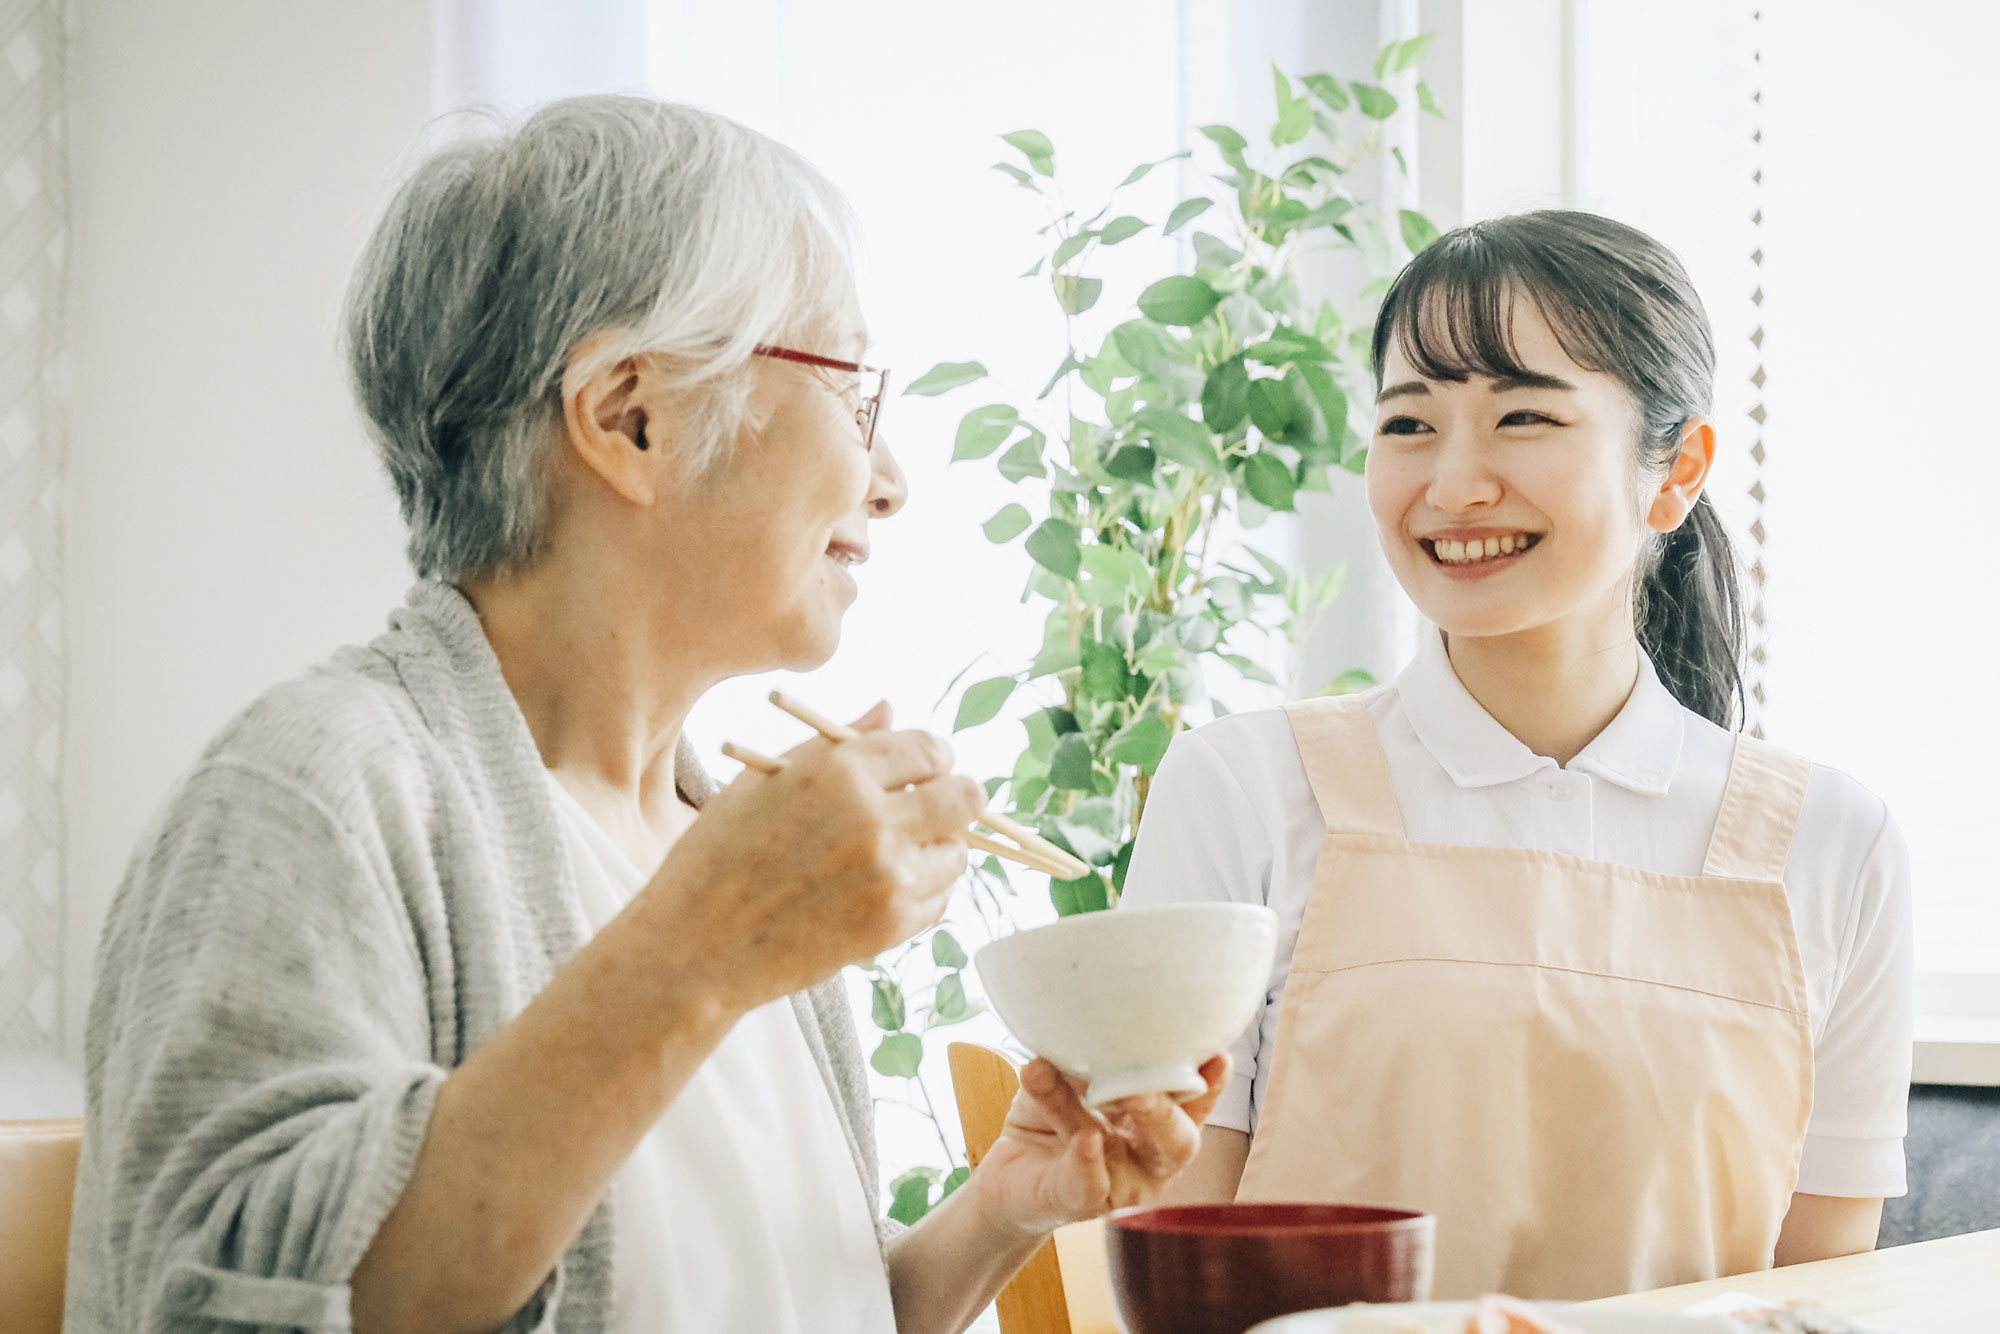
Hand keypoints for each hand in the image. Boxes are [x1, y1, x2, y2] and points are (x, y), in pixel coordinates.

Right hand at [647, 703, 984, 1012]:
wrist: (696, 946)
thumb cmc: (719, 856)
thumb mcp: (766, 780)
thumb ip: (837, 742)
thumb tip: (889, 710)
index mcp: (839, 770)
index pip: (930, 749)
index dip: (932, 758)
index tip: (923, 771)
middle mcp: (872, 818)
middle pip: (965, 798)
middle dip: (954, 798)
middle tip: (929, 810)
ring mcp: (886, 875)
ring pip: (956, 853)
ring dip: (936, 850)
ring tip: (893, 855)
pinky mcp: (889, 925)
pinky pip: (939, 901)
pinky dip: (921, 894)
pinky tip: (881, 890)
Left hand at [970, 1054, 1230, 1237]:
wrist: (1003, 1173)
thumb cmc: (1048, 1118)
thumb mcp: (1067, 1078)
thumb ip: (1085, 1060)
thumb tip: (1089, 1028)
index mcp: (1154, 1121)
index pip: (1192, 1103)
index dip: (1210, 1084)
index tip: (1219, 1056)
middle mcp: (1147, 1157)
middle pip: (1178, 1139)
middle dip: (1167, 1108)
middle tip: (1146, 1082)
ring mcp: (1118, 1185)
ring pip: (1126, 1153)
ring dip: (1106, 1116)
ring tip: (1097, 1090)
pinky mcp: (1077, 1202)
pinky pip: (1088, 1186)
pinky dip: (1087, 1162)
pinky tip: (1086, 1139)